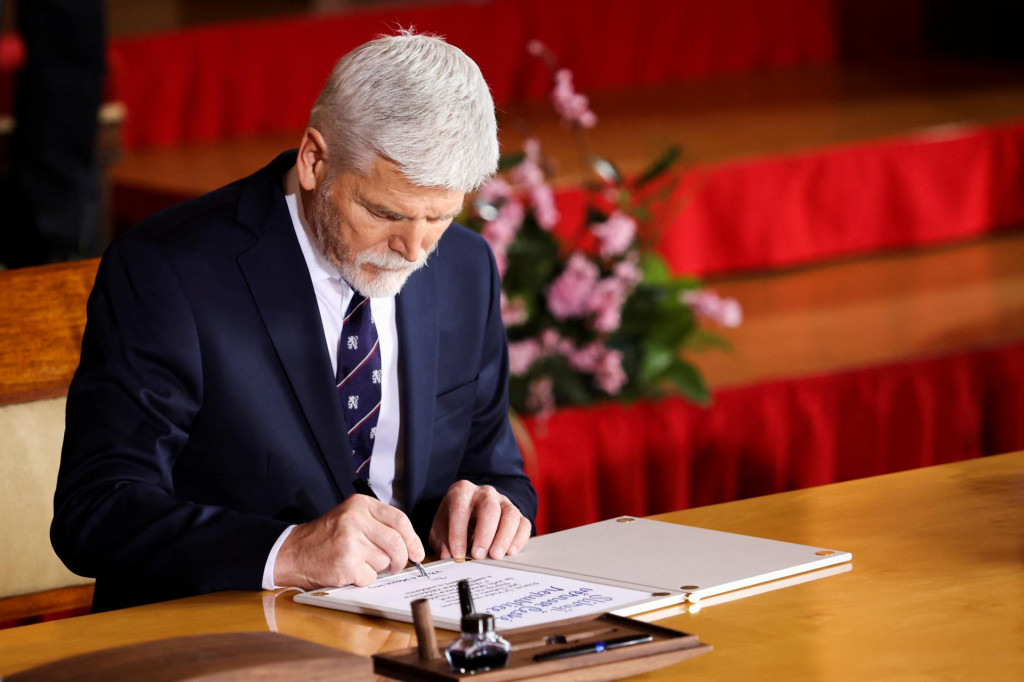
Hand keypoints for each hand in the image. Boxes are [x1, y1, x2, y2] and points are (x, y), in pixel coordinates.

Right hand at [274, 494, 424, 589]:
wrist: (294, 552)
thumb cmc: (327, 537)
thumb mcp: (352, 518)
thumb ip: (379, 525)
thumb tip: (411, 547)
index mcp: (360, 505)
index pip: (399, 520)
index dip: (412, 539)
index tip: (417, 552)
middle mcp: (355, 519)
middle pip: (396, 543)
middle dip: (400, 559)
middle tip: (396, 566)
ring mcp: (350, 542)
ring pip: (384, 561)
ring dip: (376, 568)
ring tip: (357, 561)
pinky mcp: (346, 564)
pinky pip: (371, 577)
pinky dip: (363, 578)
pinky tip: (349, 570)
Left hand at [429, 480, 531, 560]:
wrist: (470, 513)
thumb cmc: (454, 520)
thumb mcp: (441, 528)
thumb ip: (442, 541)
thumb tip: (447, 555)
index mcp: (462, 492)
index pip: (460, 508)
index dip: (458, 532)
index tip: (457, 553)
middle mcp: (485, 493)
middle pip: (489, 509)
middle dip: (484, 534)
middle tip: (479, 555)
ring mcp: (503, 502)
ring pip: (510, 515)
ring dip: (504, 537)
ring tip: (496, 555)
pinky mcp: (517, 514)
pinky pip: (523, 524)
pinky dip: (519, 539)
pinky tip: (510, 552)